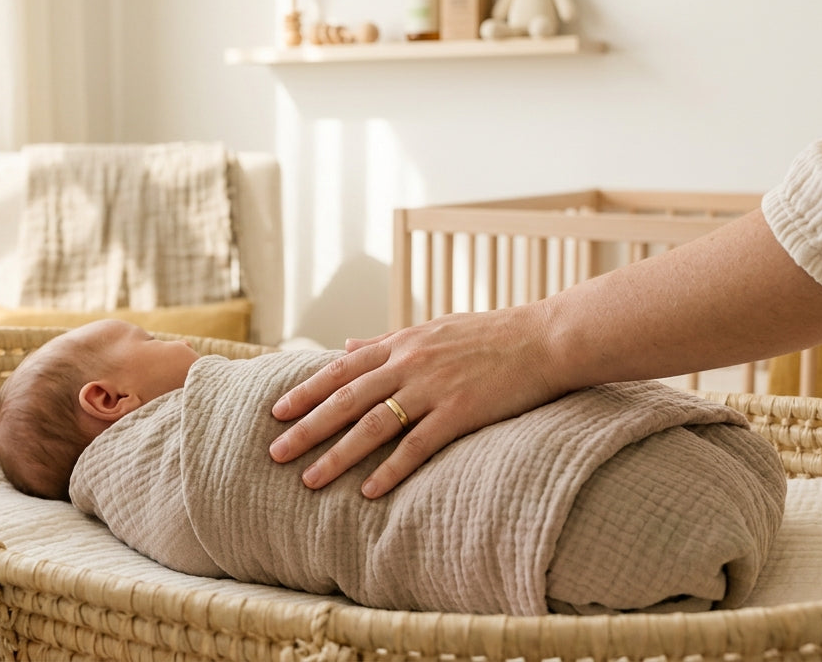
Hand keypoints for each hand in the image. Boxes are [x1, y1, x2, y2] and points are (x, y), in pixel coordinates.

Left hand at [268, 305, 562, 497]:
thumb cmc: (491, 335)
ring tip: (310, 480)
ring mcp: (434, 387)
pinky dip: (390, 469)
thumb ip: (386, 339)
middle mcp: (410, 362)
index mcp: (402, 342)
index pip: (341, 369)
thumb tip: (345, 344)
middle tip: (275, 452)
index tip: (277, 411)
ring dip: (338, 454)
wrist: (546, 338)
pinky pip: (417, 445)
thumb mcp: (432, 328)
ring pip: (373, 425)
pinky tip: (369, 492)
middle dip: (307, 427)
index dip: (306, 391)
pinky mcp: (460, 411)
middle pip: (346, 399)